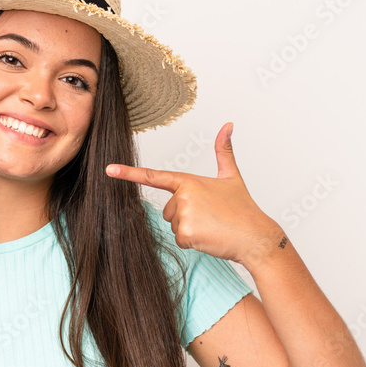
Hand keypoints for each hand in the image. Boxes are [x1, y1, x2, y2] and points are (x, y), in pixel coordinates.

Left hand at [105, 122, 280, 266]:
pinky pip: (179, 239)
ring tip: (211, 225)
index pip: (154, 176)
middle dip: (185, 215)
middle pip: (168, 210)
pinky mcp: (185, 234)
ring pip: (173, 225)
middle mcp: (183, 196)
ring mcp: (183, 215)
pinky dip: (193, 241)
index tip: (109, 170)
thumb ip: (224, 151)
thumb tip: (228, 125)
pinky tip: (209, 236)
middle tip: (209, 216)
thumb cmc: (243, 208)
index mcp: (189, 180)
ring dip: (189, 228)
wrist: (255, 236)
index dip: (129, 173)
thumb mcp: (231, 177)